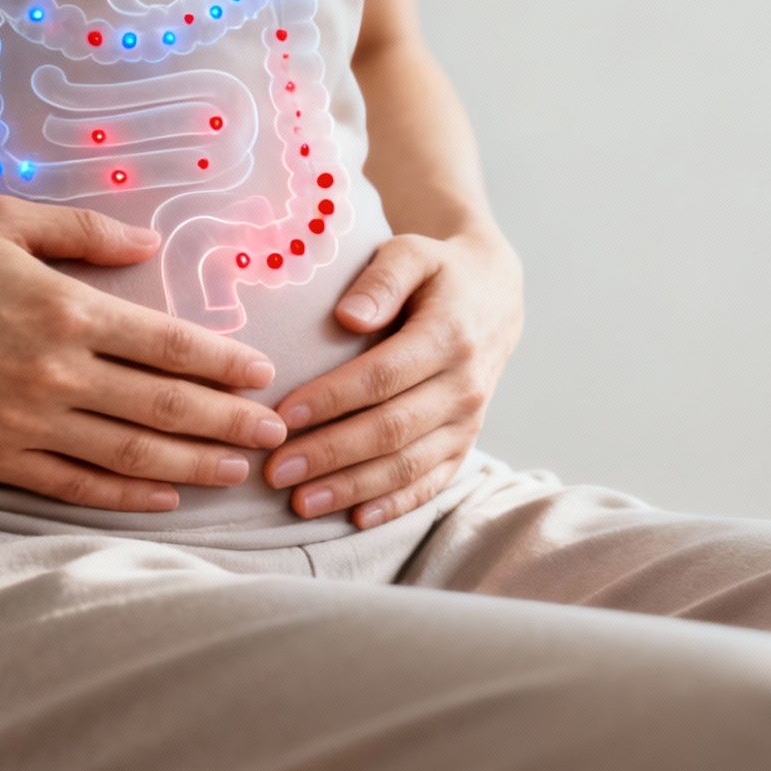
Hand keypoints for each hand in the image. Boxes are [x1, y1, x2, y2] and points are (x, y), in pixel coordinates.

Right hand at [0, 197, 287, 511]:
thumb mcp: (5, 220)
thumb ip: (85, 232)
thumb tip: (149, 242)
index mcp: (65, 311)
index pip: (169, 345)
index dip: (225, 365)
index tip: (265, 376)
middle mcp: (53, 374)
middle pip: (165, 406)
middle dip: (230, 423)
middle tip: (278, 433)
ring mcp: (21, 423)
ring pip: (128, 453)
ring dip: (191, 465)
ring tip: (239, 471)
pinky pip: (71, 484)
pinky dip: (124, 494)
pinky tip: (164, 497)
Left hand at [263, 227, 522, 526]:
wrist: (494, 295)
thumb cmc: (438, 272)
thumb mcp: (413, 252)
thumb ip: (382, 279)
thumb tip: (347, 317)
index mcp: (449, 336)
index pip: (383, 376)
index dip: (332, 399)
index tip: (283, 415)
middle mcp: (464, 385)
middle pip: (392, 429)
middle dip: (330, 454)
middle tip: (275, 471)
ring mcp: (469, 420)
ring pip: (409, 465)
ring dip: (353, 487)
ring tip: (300, 502)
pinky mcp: (466, 443)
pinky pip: (432, 482)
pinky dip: (395, 505)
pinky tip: (355, 519)